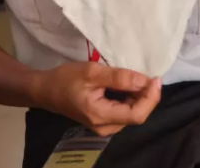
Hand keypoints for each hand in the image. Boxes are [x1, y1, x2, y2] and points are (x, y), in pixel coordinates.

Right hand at [30, 62, 161, 136]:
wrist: (44, 90)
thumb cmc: (64, 79)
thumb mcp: (91, 72)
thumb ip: (118, 77)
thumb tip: (145, 81)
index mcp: (101, 116)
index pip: (137, 114)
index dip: (151, 98)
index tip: (155, 78)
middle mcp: (105, 126)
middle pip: (136, 115)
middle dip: (146, 95)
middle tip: (147, 74)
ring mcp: (104, 126)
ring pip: (131, 113)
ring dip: (138, 96)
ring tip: (137, 78)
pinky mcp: (103, 121)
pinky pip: (123, 112)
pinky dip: (129, 98)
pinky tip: (126, 85)